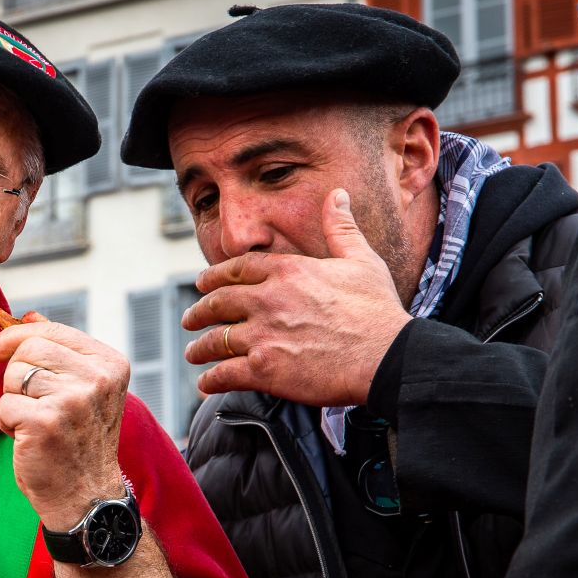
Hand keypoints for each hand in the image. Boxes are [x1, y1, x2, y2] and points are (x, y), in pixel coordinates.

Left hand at [0, 317, 127, 527]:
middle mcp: (97, 378)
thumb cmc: (78, 441)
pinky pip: (5, 405)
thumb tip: (29, 316)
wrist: (86, 495)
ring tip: (37, 424)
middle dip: (16, 375)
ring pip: (13, 376)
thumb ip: (60, 350)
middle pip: (28, 348)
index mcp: (110, 363)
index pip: (50, 330)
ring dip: (14, 402)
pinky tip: (30, 439)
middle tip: (33, 404)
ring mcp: (73, 399)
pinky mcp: (46, 422)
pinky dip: (8, 423)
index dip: (14, 336)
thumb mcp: (81, 388)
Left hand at [182, 190, 411, 406]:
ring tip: (194, 353)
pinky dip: (211, 380)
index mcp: (288, 272)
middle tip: (190, 318)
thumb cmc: (378, 310)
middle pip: (218, 302)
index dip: (214, 277)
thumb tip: (337, 194)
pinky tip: (206, 382)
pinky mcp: (264, 370)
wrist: (387, 356)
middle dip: (199, 311)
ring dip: (200, 348)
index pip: (238, 269)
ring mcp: (263, 335)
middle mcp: (268, 300)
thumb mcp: (361, 260)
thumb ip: (341, 228)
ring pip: (216, 340)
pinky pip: (224, 374)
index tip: (202, 282)